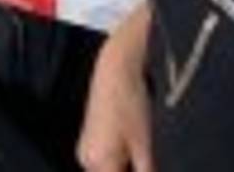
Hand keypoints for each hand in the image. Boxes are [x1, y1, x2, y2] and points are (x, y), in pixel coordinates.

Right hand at [77, 20, 154, 171]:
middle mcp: (86, 160)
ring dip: (125, 169)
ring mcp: (85, 151)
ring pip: (108, 171)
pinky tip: (133, 148)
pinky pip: (104, 162)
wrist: (114, 73)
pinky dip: (119, 161)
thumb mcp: (143, 145)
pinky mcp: (88, 142)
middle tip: (148, 162)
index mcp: (98, 163)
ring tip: (144, 155)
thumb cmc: (130, 106)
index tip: (149, 169)